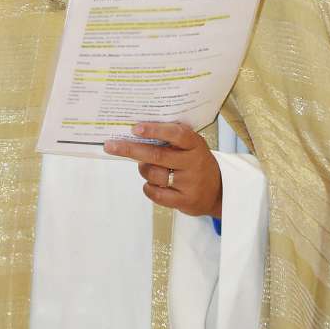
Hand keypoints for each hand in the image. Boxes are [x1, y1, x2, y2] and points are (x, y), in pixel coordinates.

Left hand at [103, 119, 221, 218]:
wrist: (218, 191)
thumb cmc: (195, 163)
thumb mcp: (191, 146)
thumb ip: (172, 139)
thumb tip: (137, 132)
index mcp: (195, 145)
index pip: (176, 134)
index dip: (155, 130)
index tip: (135, 128)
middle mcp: (193, 162)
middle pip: (157, 155)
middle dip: (131, 149)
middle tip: (111, 145)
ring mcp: (189, 183)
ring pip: (153, 174)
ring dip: (142, 169)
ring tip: (146, 167)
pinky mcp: (184, 200)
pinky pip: (156, 193)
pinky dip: (148, 187)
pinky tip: (152, 183)